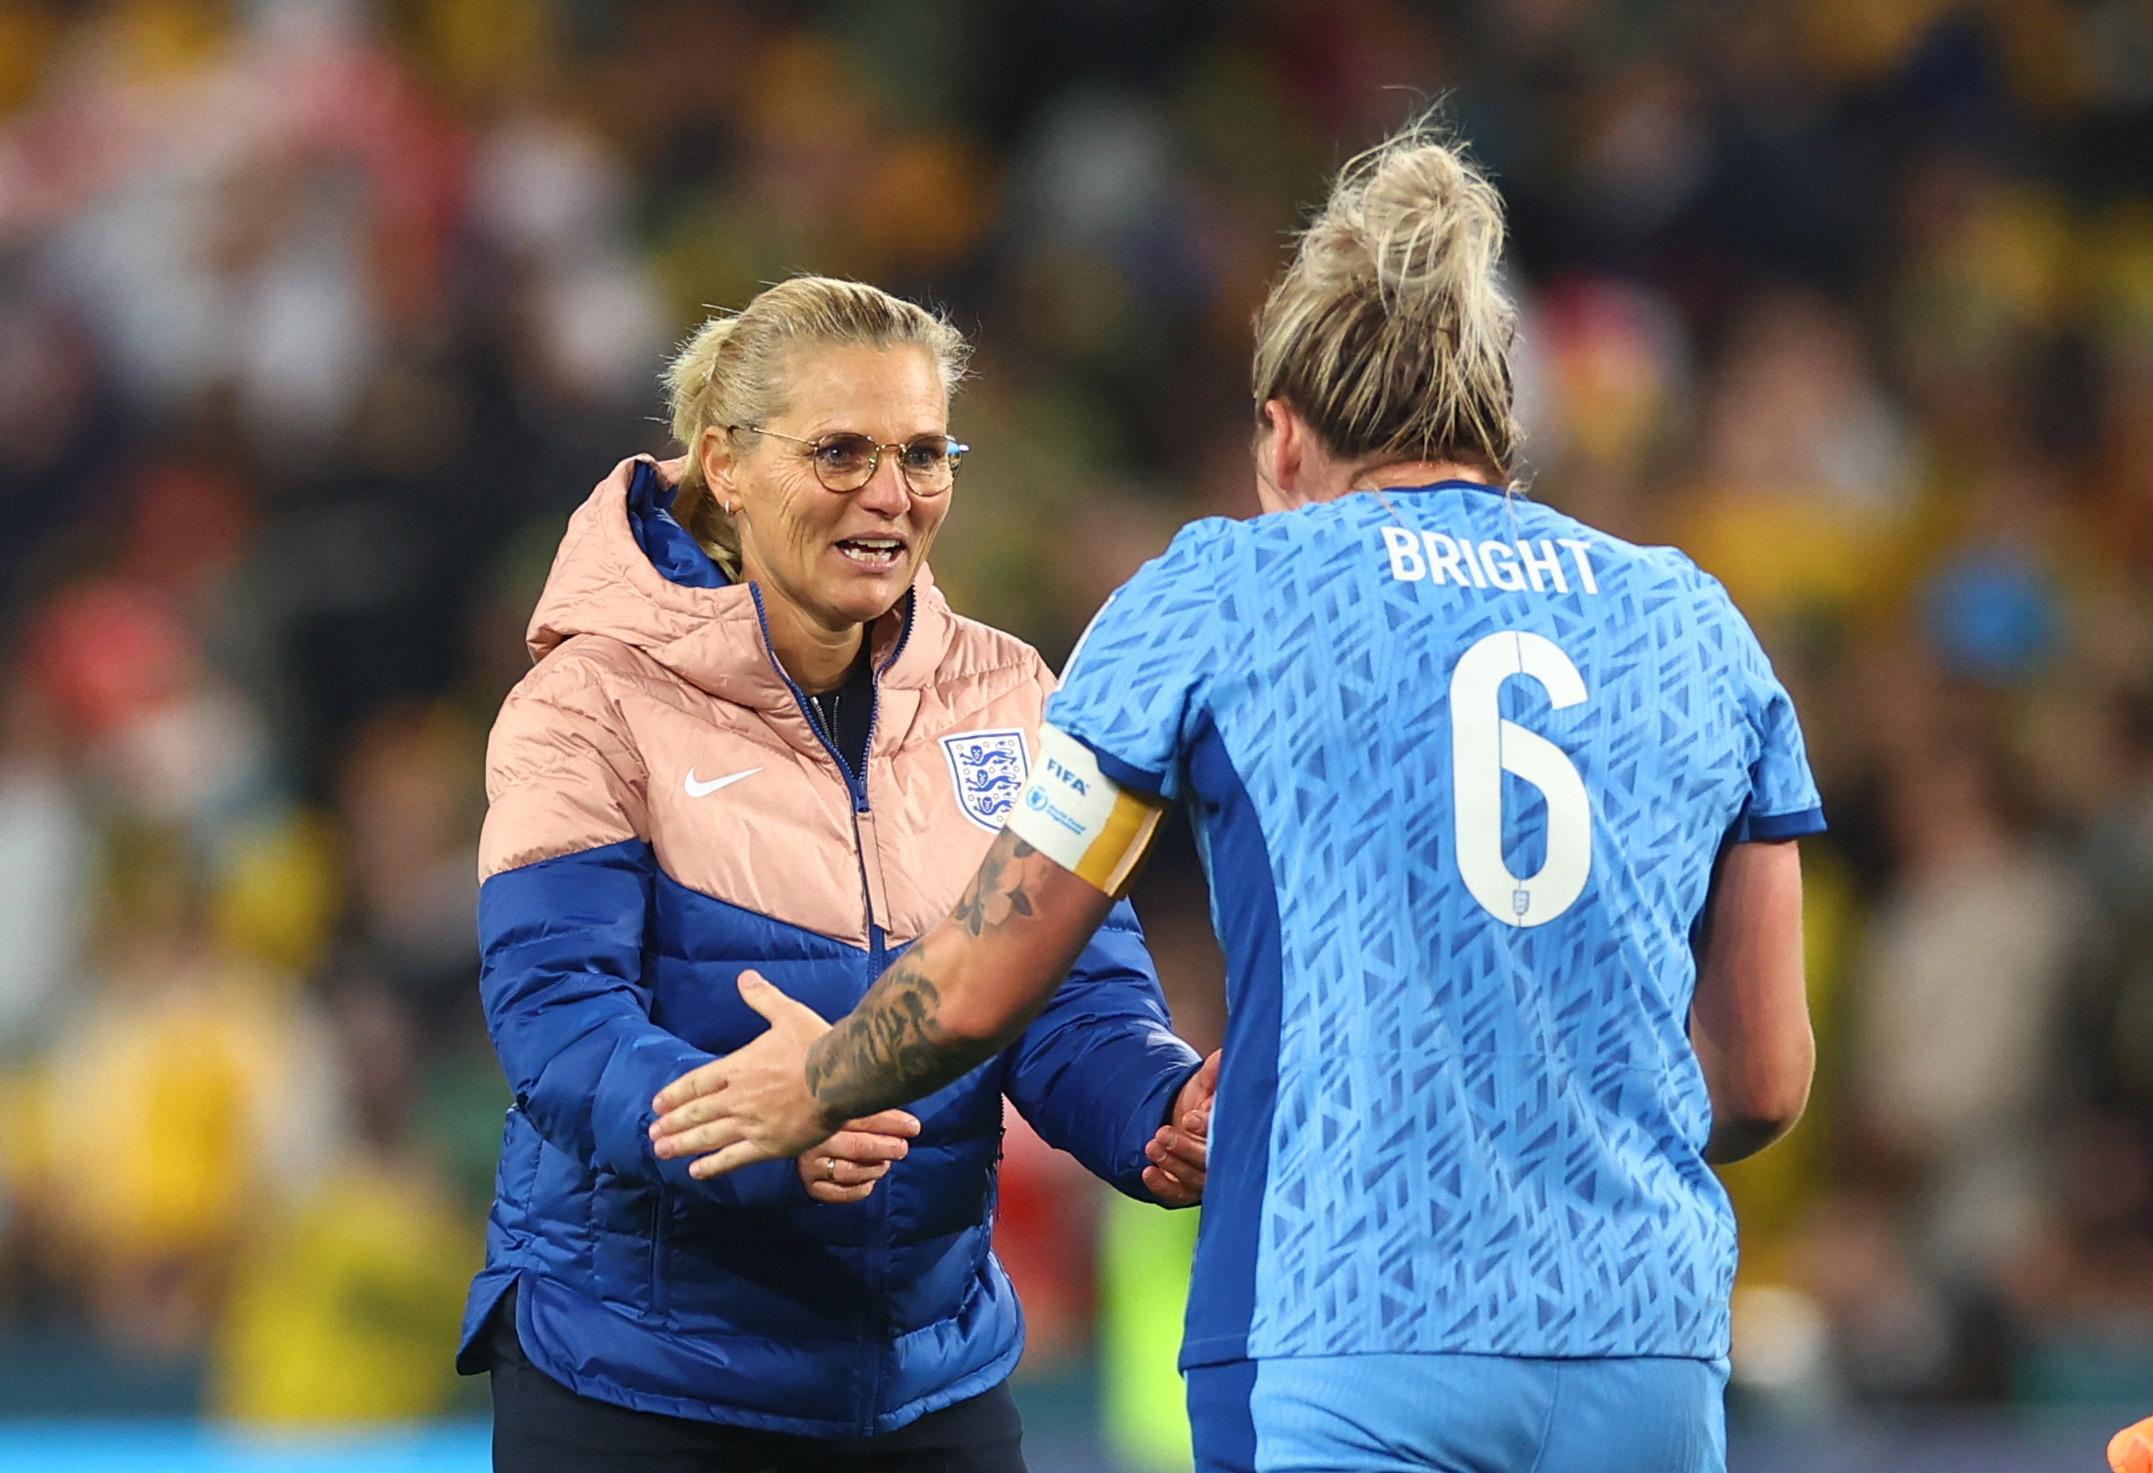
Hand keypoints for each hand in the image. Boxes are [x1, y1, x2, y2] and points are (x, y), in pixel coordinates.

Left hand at [650, 971, 836, 1178]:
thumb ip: (762, 998)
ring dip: (682, 1144)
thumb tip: (745, 978)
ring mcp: (751, 1123)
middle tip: (653, 1133)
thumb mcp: (787, 1013)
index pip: (698, 1082)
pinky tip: (696, 1171)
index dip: (676, 1094)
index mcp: (739, 1067)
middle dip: (673, 1122)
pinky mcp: (768, 1145)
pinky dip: (713, 1166)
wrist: (839, 1077)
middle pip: (697, 1112)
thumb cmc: (815, 1044)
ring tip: (661, 1151)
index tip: (657, 1104)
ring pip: (708, 1137)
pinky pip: (734, 1158)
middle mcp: (738, 1097)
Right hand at [797, 1109, 920, 1203]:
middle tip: (902, 1148)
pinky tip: (871, 1181)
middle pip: (856, 1146)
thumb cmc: (832, 1121)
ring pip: (849, 1171)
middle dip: (885, 1147)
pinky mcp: (811, 1187)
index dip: (891, 1122)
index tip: (913, 1127)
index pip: (861, 1118)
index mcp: (822, 1114)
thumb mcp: (845, 1108)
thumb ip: (868, 1106)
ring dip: (874, 1168)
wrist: (794, 1141)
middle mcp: (812, 1141)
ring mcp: (810, 1166)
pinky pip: (840, 1193)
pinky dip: (860, 1188)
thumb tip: (904, 1105)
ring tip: (886, 1164)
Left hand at [1143, 1049, 1218, 1206]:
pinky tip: (1147, 1172)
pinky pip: (1176, 1196)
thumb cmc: (1198, 1099)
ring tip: (1151, 1144)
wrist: (1174, 1117)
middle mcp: (1226, 1161)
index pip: (1228, 1138)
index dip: (1210, 1129)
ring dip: (1172, 1164)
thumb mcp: (1205, 1081)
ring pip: (1194, 1181)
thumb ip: (1216, 1071)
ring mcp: (1206, 1179)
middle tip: (1163, 1133)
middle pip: (1211, 1163)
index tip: (1191, 1118)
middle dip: (1187, 1149)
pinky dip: (1162, 1186)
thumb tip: (1225, 1054)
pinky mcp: (1185, 1192)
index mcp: (1237, 1135)